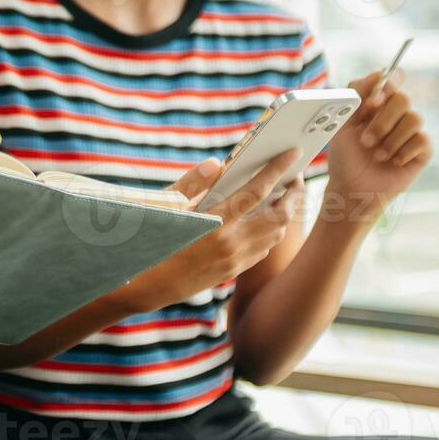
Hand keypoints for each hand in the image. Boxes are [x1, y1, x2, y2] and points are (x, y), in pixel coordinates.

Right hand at [110, 151, 303, 312]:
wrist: (142, 286)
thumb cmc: (149, 241)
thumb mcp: (165, 206)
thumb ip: (193, 182)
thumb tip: (218, 163)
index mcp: (215, 223)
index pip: (258, 191)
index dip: (278, 169)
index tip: (293, 153)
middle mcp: (231, 243)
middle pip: (279, 215)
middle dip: (293, 193)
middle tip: (295, 176)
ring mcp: (234, 260)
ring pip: (276, 234)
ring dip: (285, 213)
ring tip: (284, 196)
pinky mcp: (232, 272)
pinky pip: (263, 249)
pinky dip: (271, 232)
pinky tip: (264, 221)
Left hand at [327, 70, 432, 217]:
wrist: (352, 189)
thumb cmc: (345, 158)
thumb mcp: (342, 124)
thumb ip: (356, 95)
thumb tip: (378, 73)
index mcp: (377, 104)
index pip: (391, 80)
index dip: (387, 86)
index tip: (372, 102)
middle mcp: (396, 114)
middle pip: (403, 98)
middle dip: (382, 121)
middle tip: (366, 141)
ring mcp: (410, 131)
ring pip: (414, 119)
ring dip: (390, 140)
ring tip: (376, 155)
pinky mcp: (422, 149)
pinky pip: (422, 140)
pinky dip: (403, 152)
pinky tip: (392, 162)